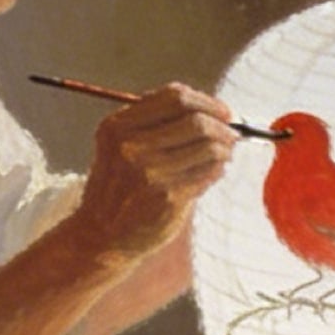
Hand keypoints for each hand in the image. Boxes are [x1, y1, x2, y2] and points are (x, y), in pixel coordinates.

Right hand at [69, 82, 237, 265]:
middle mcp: (131, 146)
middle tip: (232, 133)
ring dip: (225, 148)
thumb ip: (154, 124)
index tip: (222, 112)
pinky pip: (208, 173)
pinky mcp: (169, 197)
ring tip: (225, 153)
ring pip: (208, 146)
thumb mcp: (119, 146)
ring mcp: (150, 173)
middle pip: (195, 120)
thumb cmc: (119, 188)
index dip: (206, 101)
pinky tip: (213, 171)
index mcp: (117, 127)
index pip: (174, 97)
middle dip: (222, 125)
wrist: (102, 236)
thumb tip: (211, 110)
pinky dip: (218, 169)